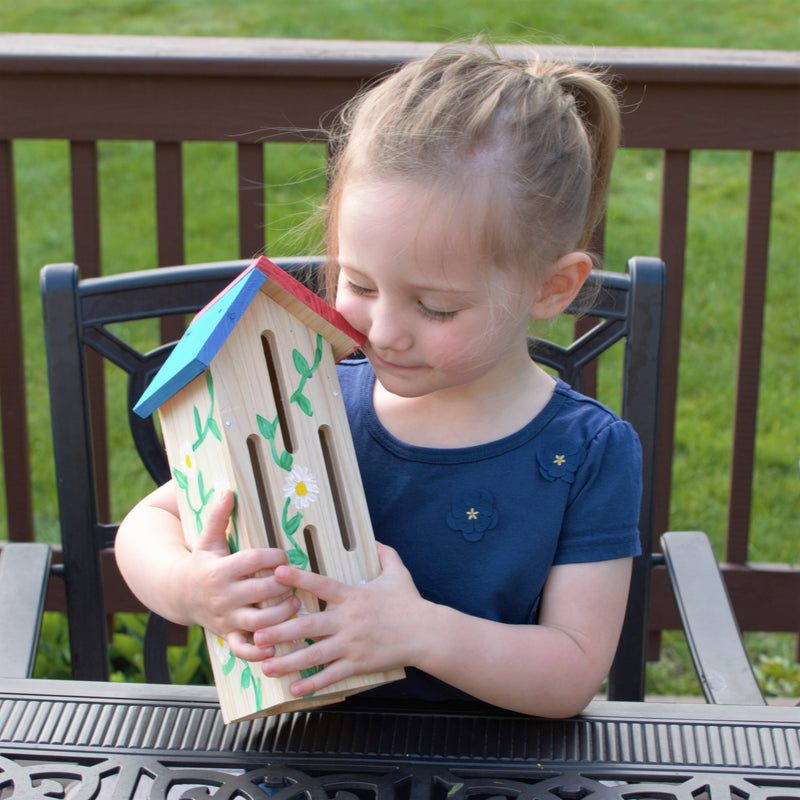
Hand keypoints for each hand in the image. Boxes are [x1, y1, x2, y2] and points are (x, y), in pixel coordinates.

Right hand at [173, 490, 301, 660]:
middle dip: (282, 586)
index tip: (284, 556)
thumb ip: (218, 517)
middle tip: (295, 581)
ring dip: (280, 616)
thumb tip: (228, 491)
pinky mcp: (226, 635)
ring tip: (295, 604)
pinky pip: (243, 650)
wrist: (178, 594)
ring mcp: (226, 618)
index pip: (254, 561)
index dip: (274, 557)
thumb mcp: (207, 540)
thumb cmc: (201, 562)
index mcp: (220, 570)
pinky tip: (276, 647)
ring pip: (259, 623)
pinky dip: (258, 653)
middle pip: (261, 592)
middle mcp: (224, 596)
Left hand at [253, 543, 424, 695]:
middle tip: (256, 635)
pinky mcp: (358, 663)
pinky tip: (294, 687)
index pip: (321, 584)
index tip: (276, 573)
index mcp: (352, 596)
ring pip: (313, 654)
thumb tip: (373, 538)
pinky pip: (331, 675)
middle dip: (280, 631)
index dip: (298, 578)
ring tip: (265, 666)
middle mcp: (347, 620)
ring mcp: (351, 644)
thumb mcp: (398, 572)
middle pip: (308, 625)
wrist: (426, 633)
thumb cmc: (410, 602)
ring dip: (287, 661)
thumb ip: (384, 554)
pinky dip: (312, 682)